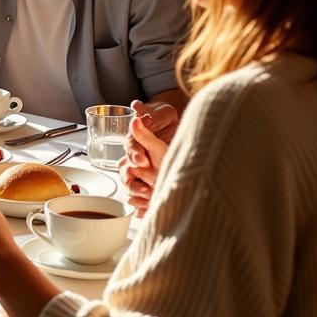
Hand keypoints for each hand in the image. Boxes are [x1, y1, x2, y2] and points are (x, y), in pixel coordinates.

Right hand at [119, 100, 175, 215]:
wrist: (190, 160)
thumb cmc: (172, 137)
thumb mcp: (162, 127)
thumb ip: (147, 120)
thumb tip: (136, 106)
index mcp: (137, 149)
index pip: (129, 152)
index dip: (135, 155)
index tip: (143, 160)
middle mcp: (137, 166)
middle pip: (125, 176)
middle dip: (135, 184)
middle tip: (148, 188)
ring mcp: (142, 182)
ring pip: (130, 193)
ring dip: (139, 198)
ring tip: (152, 198)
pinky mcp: (148, 197)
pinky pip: (139, 206)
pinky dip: (143, 210)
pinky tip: (149, 211)